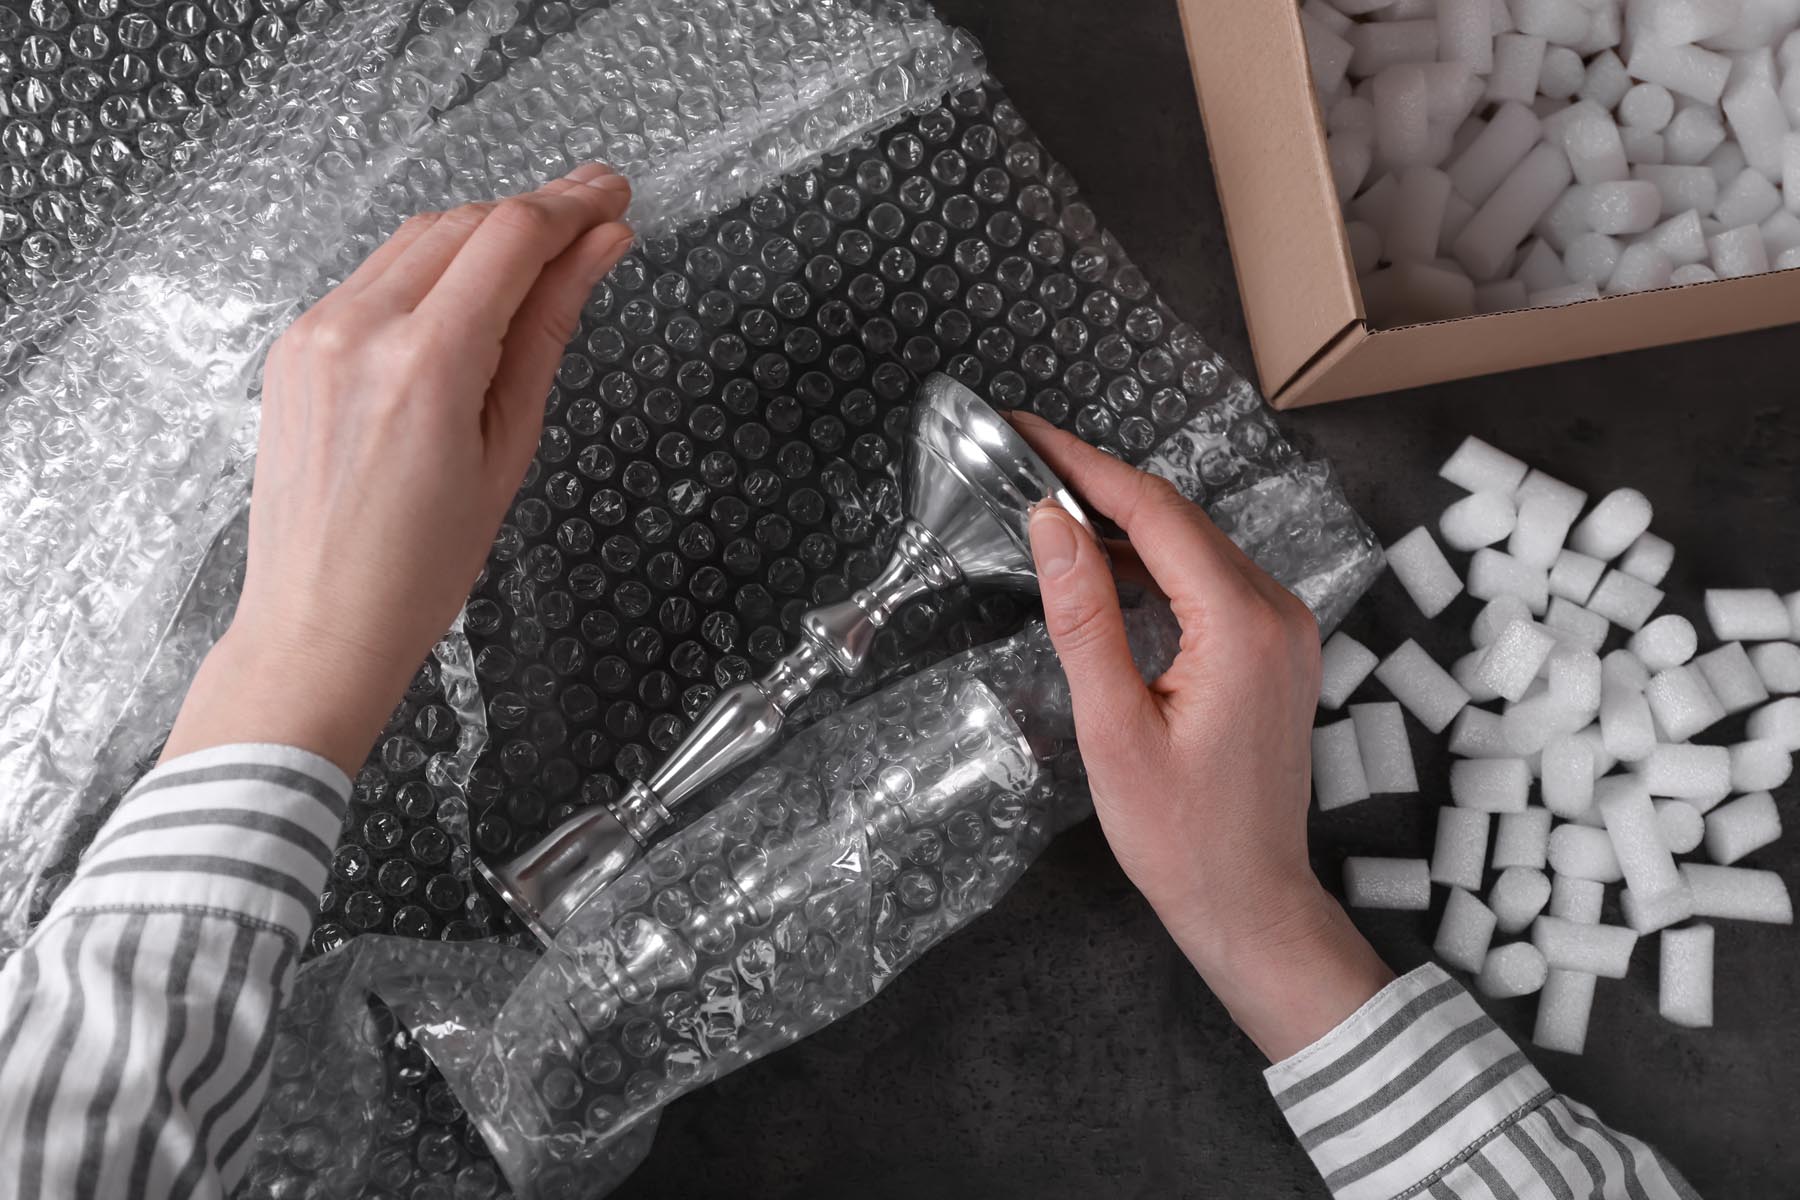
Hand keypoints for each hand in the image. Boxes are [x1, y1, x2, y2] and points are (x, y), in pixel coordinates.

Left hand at [163, 163, 634, 774]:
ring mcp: (315, 332)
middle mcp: (358, 330)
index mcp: (424, 363)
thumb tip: (598, 253)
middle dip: (535, 213)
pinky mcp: (294, 345)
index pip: (510, 237)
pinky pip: (373, 275)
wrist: (319, 625)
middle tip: (596, 219)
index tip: (615, 195)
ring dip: (483, 234)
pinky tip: (469, 295)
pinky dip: (431, 268)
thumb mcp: (509, 448)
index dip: (572, 204)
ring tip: (542, 258)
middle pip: (463, 224)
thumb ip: (549, 333)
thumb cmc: (421, 567)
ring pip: (416, 240)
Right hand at [1012, 415, 1392, 1061]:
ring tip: (1048, 503)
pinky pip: (1208, 580)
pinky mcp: (1275, 650)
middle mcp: (1278, 611)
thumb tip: (1051, 524)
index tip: (1024, 431)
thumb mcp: (1112, 728)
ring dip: (1123, 522)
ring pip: (1193, 545)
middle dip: (1098, 483)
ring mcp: (1284, 629)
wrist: (1250, 902)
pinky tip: (1102, 565)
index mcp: (1243, 624)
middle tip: (1022, 457)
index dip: (1084, 464)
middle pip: (1178, 518)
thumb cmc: (1179, 836)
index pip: (1155, 512)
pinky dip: (1152, 563)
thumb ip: (1084, 617)